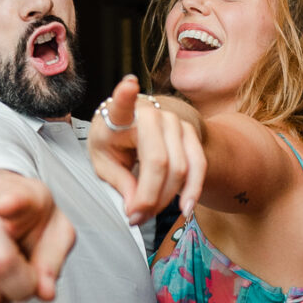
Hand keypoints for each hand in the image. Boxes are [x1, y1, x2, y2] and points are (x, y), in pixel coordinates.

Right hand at [0, 170, 75, 302]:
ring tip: (2, 279)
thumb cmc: (23, 217)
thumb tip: (44, 292)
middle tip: (23, 273)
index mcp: (12, 195)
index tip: (7, 205)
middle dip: (21, 287)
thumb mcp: (54, 227)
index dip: (13, 203)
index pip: (14, 200)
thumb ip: (53, 259)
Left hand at [87, 74, 205, 226]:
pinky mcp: (190, 134)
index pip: (122, 103)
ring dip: (165, 200)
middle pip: (157, 160)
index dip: (125, 95)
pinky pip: (198, 166)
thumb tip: (136, 209)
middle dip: (149, 197)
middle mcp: (150, 113)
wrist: (136, 127)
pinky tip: (185, 208)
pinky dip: (192, 191)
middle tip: (134, 217)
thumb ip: (119, 183)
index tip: (128, 85)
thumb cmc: (114, 143)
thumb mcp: (104, 161)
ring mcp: (175, 121)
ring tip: (148, 215)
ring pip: (179, 168)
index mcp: (120, 115)